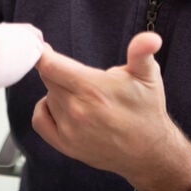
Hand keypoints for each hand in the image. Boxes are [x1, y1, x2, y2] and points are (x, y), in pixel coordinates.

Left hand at [32, 32, 190, 190]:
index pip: (50, 65)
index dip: (43, 52)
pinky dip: (45, 109)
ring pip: (48, 96)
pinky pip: (39, 119)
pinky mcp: (65, 145)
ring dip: (57, 90)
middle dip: (57, 69)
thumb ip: (142, 52)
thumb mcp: (148, 76)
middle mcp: (76, 109)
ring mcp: (69, 129)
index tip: (43, 45)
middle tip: (74, 71)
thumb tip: (150, 38)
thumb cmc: (147, 110)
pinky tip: (60, 105)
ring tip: (81, 93)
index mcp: (92, 88)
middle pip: (48, 78)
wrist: (149, 152)